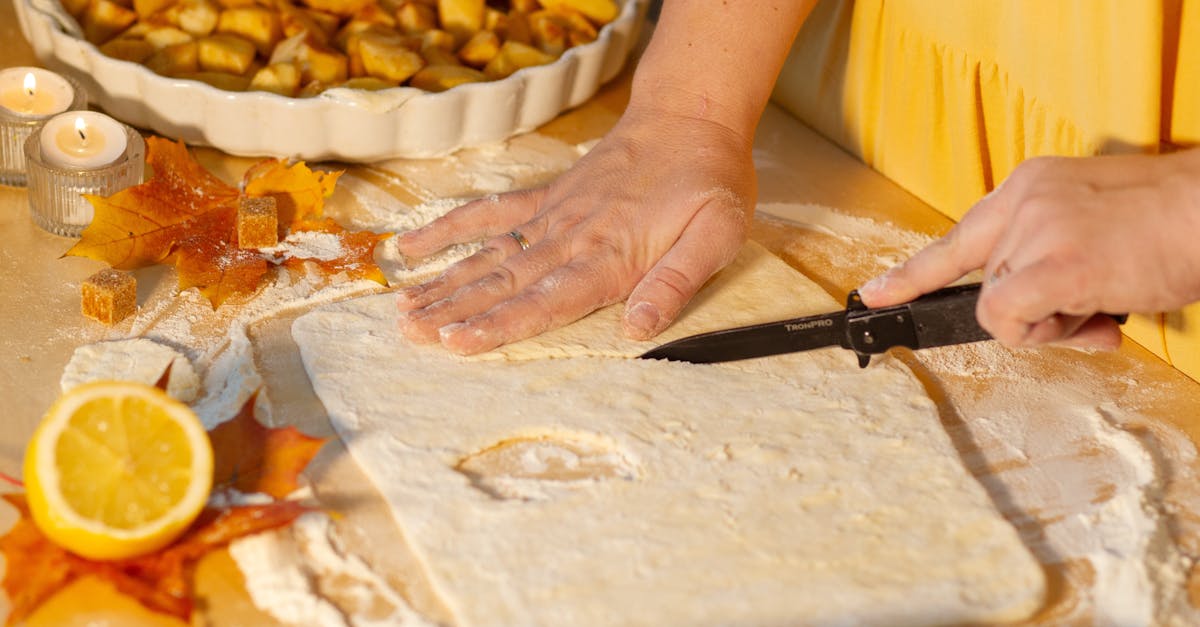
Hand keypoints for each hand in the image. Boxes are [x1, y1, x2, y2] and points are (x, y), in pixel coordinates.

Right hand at [393, 105, 755, 353]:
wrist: (691, 117)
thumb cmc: (708, 182)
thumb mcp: (716, 234)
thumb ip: (676, 282)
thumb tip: (640, 330)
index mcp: (608, 256)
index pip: (544, 300)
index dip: (498, 325)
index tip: (456, 343)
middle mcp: (571, 237)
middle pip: (503, 282)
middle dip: (455, 312)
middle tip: (410, 335)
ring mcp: (553, 215)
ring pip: (489, 255)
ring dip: (445, 283)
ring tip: (403, 310)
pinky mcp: (548, 197)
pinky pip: (491, 214)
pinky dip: (451, 229)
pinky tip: (414, 246)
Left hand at [858, 149, 1199, 348]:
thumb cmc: (1168, 224)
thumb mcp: (1091, 222)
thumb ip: (1050, 258)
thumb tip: (1042, 318)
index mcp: (1028, 186)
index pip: (956, 238)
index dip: (911, 275)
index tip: (873, 295)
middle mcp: (1022, 202)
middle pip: (988, 287)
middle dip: (1033, 313)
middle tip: (1087, 310)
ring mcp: (1036, 230)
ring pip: (1000, 310)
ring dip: (1050, 324)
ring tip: (1100, 303)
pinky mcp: (1056, 265)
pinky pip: (1007, 317)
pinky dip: (1038, 331)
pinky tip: (1088, 318)